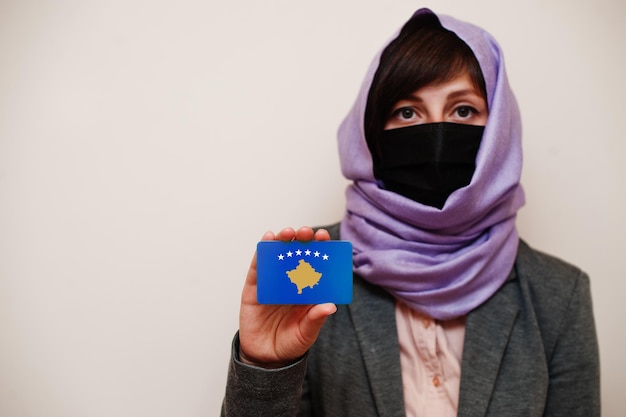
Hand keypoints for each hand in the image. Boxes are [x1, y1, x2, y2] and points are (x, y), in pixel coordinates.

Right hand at [238, 226, 336, 367]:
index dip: (320, 249)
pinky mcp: (254, 287)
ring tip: (288, 233)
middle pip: (297, 254)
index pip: (315, 263)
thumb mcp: (306, 333)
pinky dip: (261, 252)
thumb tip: (330, 307)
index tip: (323, 238)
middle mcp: (290, 281)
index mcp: (307, 289)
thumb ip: (315, 320)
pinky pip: (257, 266)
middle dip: (302, 240)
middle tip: (307, 232)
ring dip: (282, 240)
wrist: (265, 357)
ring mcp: (272, 282)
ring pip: (277, 255)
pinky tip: (267, 239)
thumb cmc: (289, 343)